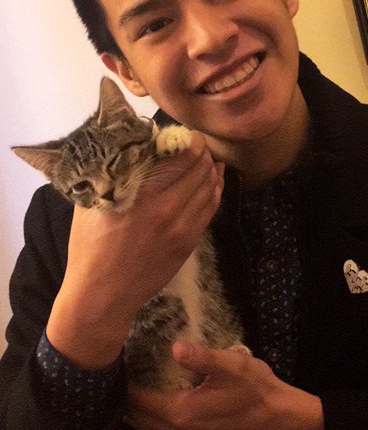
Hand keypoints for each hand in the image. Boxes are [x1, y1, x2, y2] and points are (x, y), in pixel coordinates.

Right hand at [47, 133, 223, 368]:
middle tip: (199, 144)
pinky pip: (209, 211)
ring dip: (212, 171)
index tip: (188, 134)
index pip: (181, 157)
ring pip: (209, 189)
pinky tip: (214, 183)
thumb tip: (126, 148)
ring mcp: (182, 229)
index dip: (191, 141)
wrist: (102, 295)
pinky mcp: (188, 244)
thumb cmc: (90, 247)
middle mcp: (168, 209)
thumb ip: (112, 175)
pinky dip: (215, 192)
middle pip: (199, 170)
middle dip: (203, 153)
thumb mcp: (93, 203)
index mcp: (143, 196)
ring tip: (210, 159)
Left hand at [125, 342, 324, 429]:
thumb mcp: (230, 366)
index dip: (123, 378)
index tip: (116, 355)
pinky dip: (147, 410)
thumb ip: (200, 357)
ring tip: (130, 373)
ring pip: (142, 423)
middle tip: (118, 362)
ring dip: (133, 403)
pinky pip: (155, 426)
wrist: (278, 418)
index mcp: (179, 413)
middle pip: (133, 415)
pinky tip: (150, 389)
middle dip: (123, 391)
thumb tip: (174, 347)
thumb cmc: (254, 389)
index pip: (135, 398)